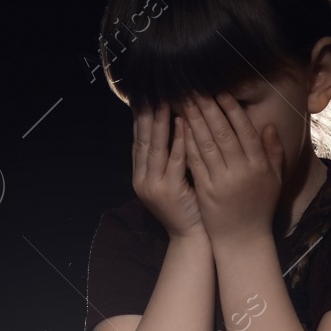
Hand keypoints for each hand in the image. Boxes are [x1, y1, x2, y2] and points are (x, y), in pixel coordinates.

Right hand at [130, 102, 203, 238]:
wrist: (192, 239)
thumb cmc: (188, 208)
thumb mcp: (172, 181)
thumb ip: (168, 159)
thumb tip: (172, 126)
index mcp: (140, 177)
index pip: (138, 142)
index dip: (140, 119)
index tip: (145, 97)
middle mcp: (142, 181)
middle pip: (142, 141)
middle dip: (147, 115)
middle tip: (152, 92)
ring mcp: (154, 187)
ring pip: (156, 148)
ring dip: (161, 123)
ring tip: (166, 101)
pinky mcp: (169, 192)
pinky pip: (174, 160)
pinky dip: (179, 140)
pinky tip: (183, 123)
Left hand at [180, 92, 282, 243]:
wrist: (243, 239)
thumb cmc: (260, 207)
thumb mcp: (274, 179)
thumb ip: (273, 152)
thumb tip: (268, 125)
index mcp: (259, 167)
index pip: (245, 132)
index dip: (232, 111)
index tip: (221, 93)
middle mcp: (241, 172)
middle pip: (222, 134)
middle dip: (208, 109)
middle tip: (196, 90)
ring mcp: (221, 182)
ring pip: (206, 145)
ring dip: (194, 121)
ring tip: (185, 102)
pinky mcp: (205, 192)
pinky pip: (195, 162)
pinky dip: (187, 143)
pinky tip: (180, 128)